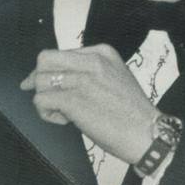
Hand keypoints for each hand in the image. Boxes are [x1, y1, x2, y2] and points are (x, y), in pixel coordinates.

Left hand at [20, 46, 159, 164]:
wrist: (146, 131)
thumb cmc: (132, 111)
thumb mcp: (116, 77)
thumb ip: (90, 71)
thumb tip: (58, 77)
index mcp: (102, 53)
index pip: (60, 53)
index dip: (50, 70)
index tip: (50, 86)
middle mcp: (91, 61)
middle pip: (45, 60)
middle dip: (38, 78)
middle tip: (44, 96)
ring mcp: (82, 80)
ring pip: (40, 81)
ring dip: (45, 99)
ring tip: (62, 112)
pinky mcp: (73, 100)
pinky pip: (41, 100)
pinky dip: (46, 113)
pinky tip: (64, 120)